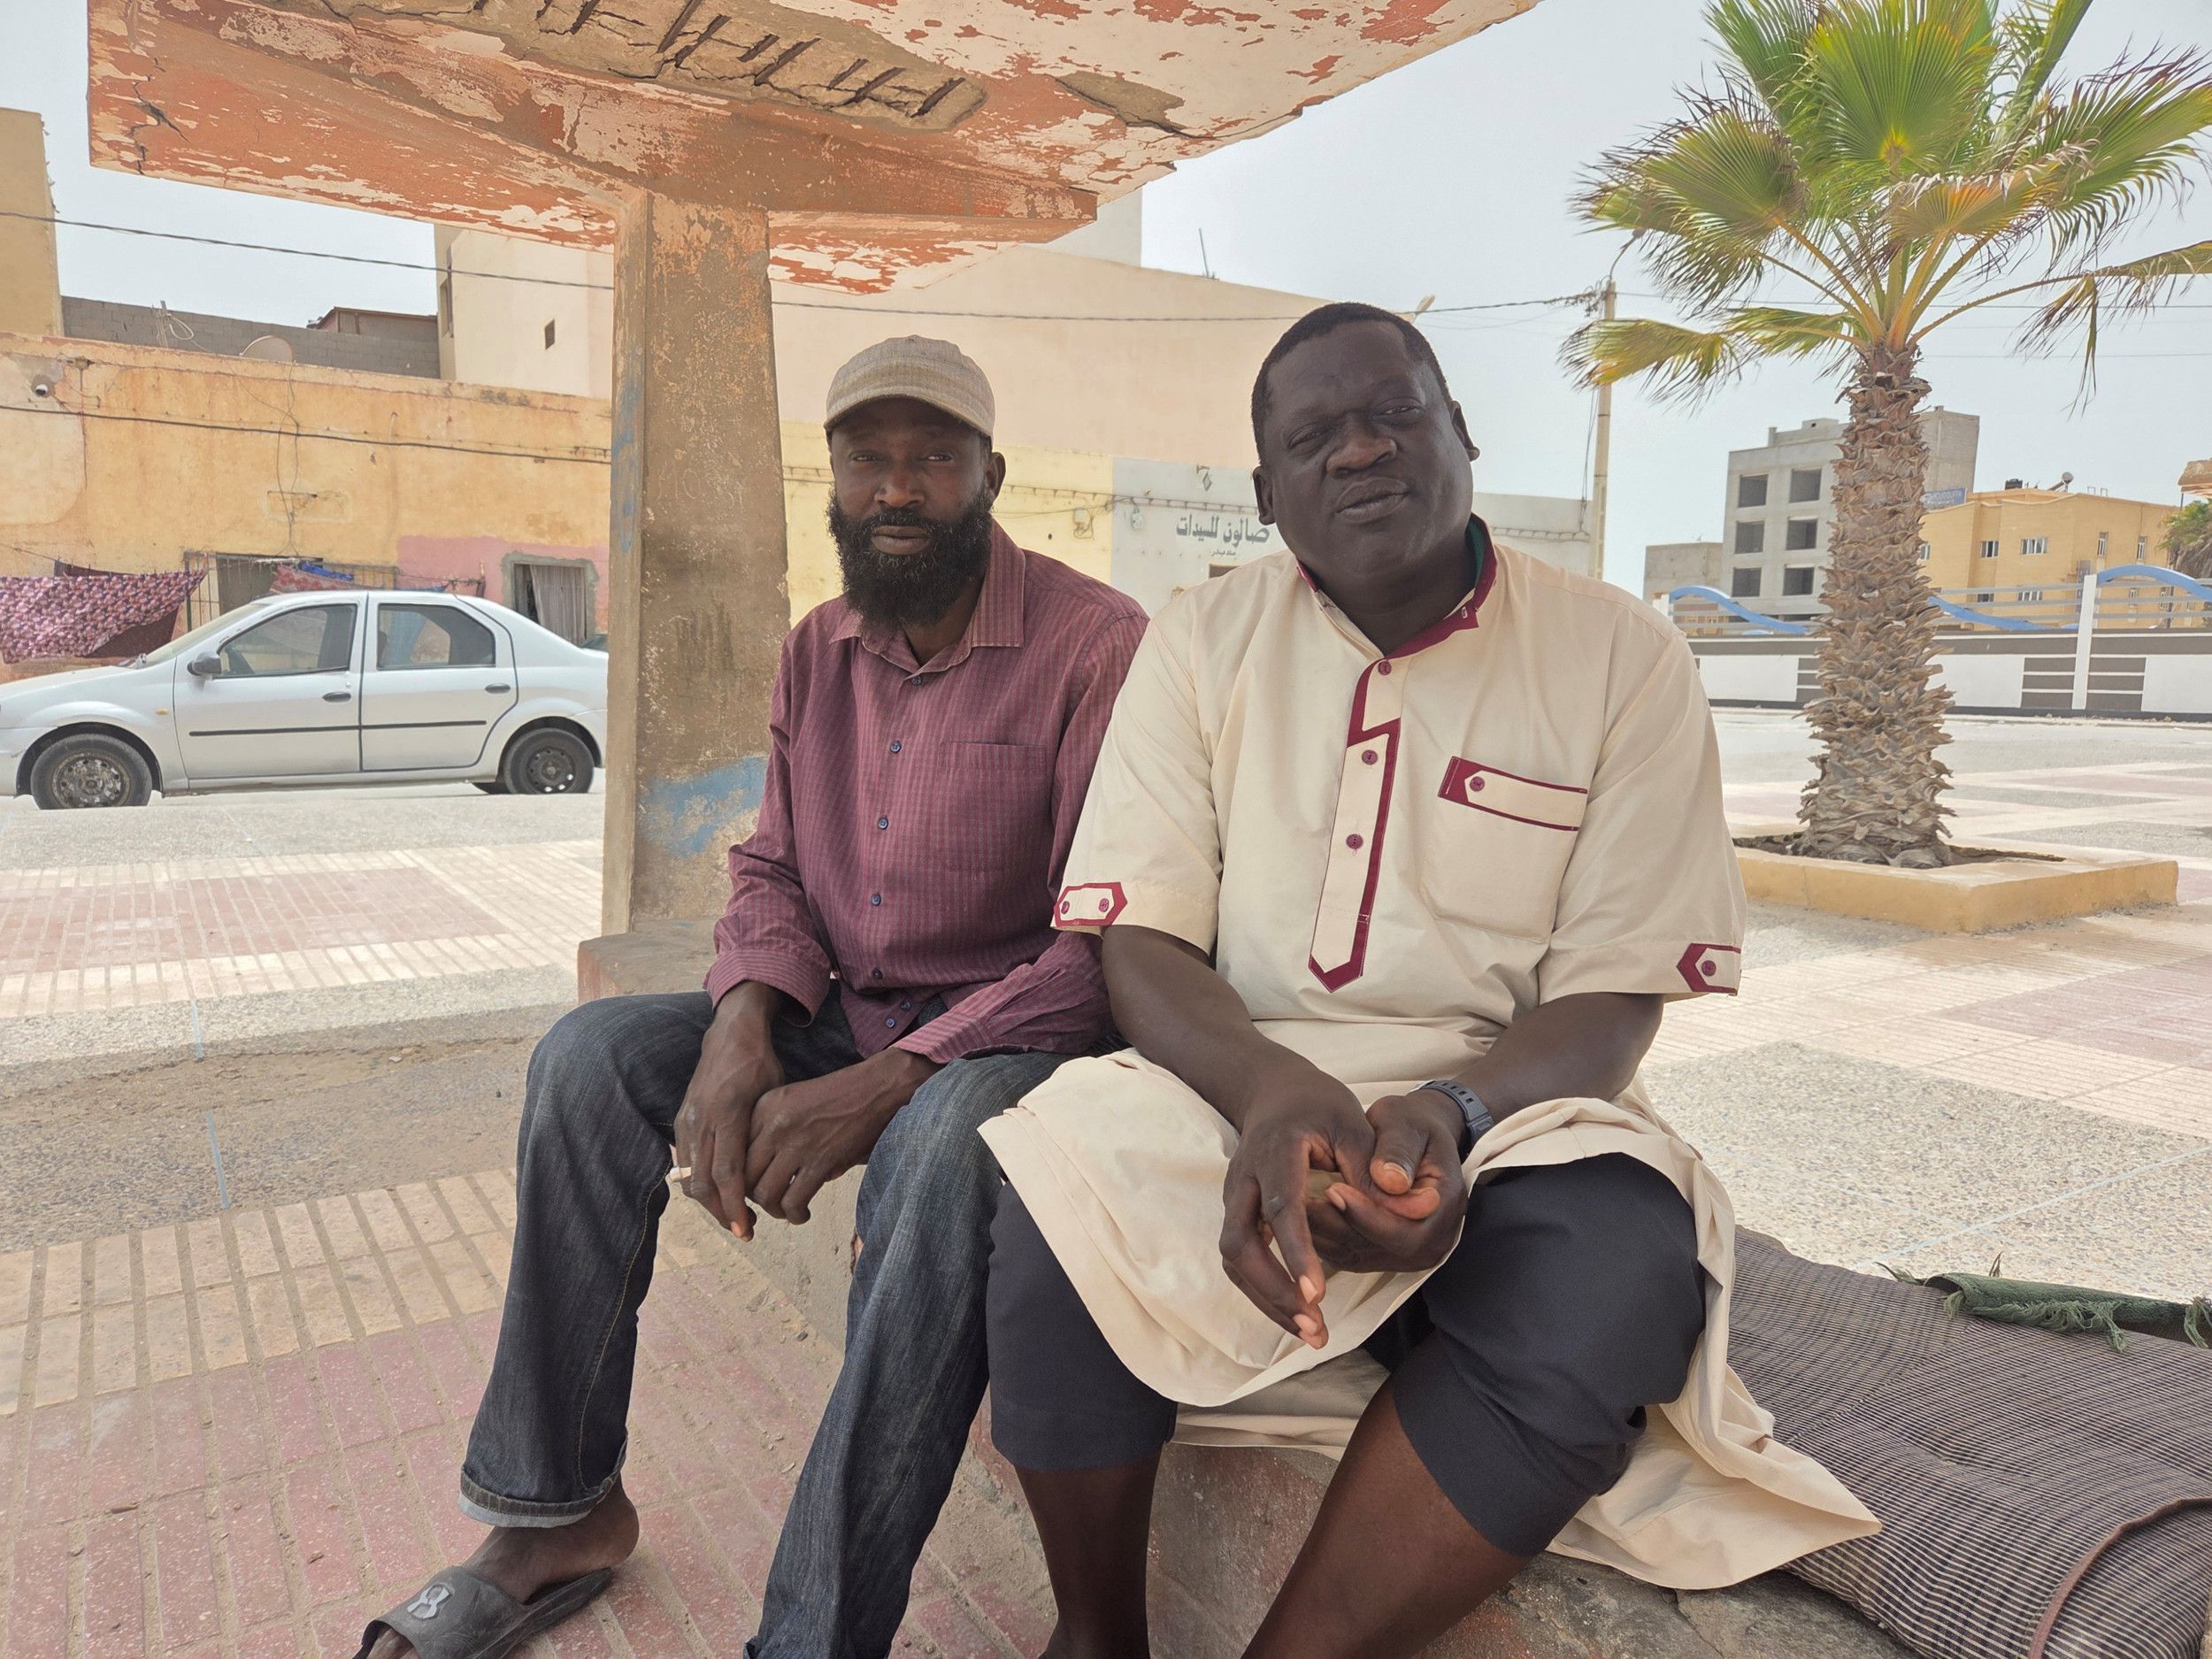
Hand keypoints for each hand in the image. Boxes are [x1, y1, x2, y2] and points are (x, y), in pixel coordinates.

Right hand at [673, 987, 786, 1239]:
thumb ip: (769, 1132)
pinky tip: (721, 1193)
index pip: (727, 1171)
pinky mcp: (681, 1121)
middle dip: (721, 1212)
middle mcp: (702, 1119)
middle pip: (704, 1182)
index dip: (734, 1205)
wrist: (729, 1036)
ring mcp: (687, 1120)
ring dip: (711, 1203)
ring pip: (691, 1176)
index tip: (745, 1228)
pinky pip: (687, 1163)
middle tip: (743, 1231)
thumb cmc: (759, 1065)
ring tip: (736, 1216)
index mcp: (728, 1112)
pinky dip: (701, 1183)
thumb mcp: (774, 1095)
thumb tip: (780, 1172)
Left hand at [744, 1047, 939, 1224]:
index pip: (735, 1152)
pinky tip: (803, 1214)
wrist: (873, 1088)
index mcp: (763, 1108)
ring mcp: (796, 1144)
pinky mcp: (820, 1161)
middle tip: (766, 1204)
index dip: (737, 1177)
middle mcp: (773, 1126)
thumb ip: (769, 1131)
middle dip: (752, 1199)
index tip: (748, 1187)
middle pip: (745, 1177)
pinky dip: (795, 1215)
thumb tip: (759, 1172)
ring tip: (785, 1211)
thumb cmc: (834, 1096)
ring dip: (774, 1210)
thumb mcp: (791, 1100)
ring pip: (765, 1194)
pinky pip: (794, 1200)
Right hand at [1218, 1062, 1377, 1350]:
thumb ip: (1369, 1164)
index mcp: (1274, 1150)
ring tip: (1311, 1333)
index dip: (1296, 1252)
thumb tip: (1393, 1208)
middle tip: (1315, 1326)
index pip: (1281, 1207)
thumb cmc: (1319, 1107)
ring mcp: (1234, 1197)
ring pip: (1234, 1259)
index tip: (1317, 1293)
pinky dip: (1263, 1292)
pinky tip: (1295, 1315)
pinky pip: (1239, 1261)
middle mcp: (1244, 1177)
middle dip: (1274, 1291)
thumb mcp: (1352, 1123)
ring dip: (1267, 1300)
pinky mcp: (1236, 1214)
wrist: (1275, 1093)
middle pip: (1240, 1244)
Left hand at [1307, 1091, 1468, 1275]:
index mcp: (1445, 1206)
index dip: (1367, 1213)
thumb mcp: (1407, 1125)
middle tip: (1302, 1199)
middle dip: (1339, 1223)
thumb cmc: (1411, 1125)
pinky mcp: (1384, 1255)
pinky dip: (1322, 1239)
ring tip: (1294, 1205)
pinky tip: (1299, 1216)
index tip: (1334, 1187)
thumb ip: (1399, 1151)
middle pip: (1379, 1248)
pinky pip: (1348, 1255)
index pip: (1405, 1228)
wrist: (1415, 1138)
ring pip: (1359, 1254)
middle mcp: (1432, 1240)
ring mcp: (1409, 1253)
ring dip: (1324, 1234)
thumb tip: (1391, 1181)